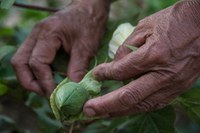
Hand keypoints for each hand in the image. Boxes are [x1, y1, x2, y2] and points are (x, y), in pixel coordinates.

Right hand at [11, 0, 108, 96]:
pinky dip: (35, 70)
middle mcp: (37, 34)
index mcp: (48, 33)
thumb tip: (72, 88)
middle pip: (20, 63)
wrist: (89, 9)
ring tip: (46, 88)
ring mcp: (36, 36)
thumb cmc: (89, 23)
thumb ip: (78, 67)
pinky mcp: (40, 40)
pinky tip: (48, 77)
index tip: (56, 95)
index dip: (45, 82)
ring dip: (31, 77)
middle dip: (30, 82)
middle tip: (46, 93)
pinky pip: (29, 57)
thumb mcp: (87, 46)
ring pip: (21, 61)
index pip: (37, 63)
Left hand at [83, 0, 199, 116]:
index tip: (95, 76)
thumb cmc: (173, 21)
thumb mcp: (145, 26)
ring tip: (103, 113)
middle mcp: (164, 75)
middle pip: (129, 96)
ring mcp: (173, 85)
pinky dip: (137, 108)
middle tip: (88, 110)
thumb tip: (114, 66)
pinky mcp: (178, 89)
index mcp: (154, 55)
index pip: (121, 71)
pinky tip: (125, 109)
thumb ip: (127, 48)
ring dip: (120, 111)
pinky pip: (155, 104)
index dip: (105, 74)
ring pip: (142, 105)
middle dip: (105, 105)